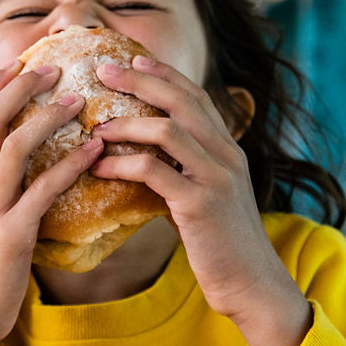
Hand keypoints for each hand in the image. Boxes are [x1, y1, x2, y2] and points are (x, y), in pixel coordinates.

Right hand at [0, 60, 104, 345]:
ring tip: (79, 102)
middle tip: (55, 69)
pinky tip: (95, 152)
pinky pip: (41, 192)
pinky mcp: (10, 236)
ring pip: (13, 149)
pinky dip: (69, 166)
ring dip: (47, 119)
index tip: (21, 61)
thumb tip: (20, 153)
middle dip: (20, 89)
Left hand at [90, 56, 310, 345]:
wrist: (251, 285)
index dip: (164, 74)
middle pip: (181, 101)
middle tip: (103, 70)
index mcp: (228, 149)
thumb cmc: (221, 245)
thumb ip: (182, 172)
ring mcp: (216, 178)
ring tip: (94, 128)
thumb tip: (140, 158)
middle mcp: (227, 155)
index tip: (132, 59)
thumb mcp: (204, 197)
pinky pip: (154, 171)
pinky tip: (98, 167)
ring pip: (167, 130)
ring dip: (125, 124)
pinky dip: (122, 163)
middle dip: (140, 81)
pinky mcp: (200, 204)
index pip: (196, 96)